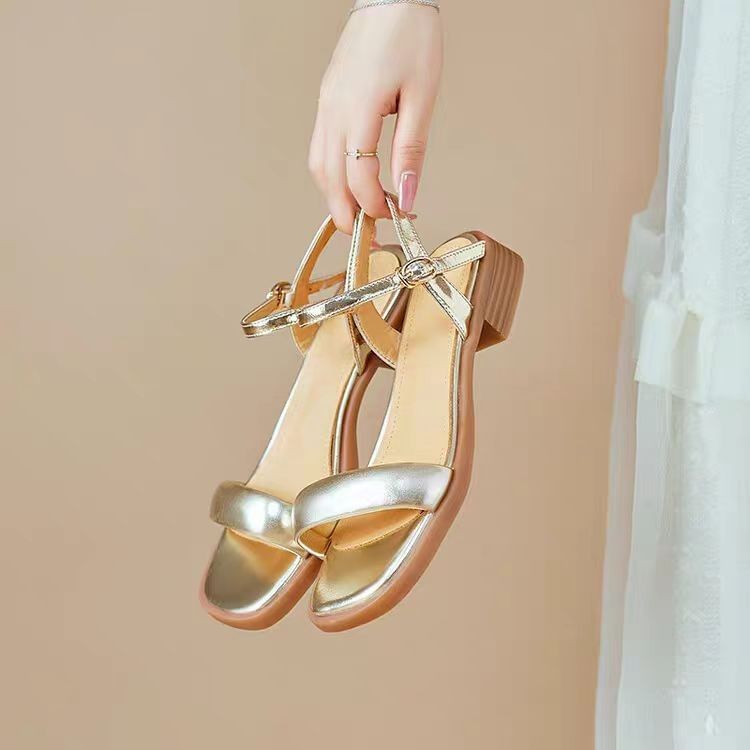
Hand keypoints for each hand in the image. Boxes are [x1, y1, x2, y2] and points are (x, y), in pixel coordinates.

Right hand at [309, 5, 441, 232]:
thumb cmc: (410, 36)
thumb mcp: (422, 96)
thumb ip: (411, 150)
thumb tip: (407, 196)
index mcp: (357, 109)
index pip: (357, 176)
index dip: (374, 205)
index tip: (396, 216)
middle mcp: (333, 110)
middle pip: (329, 179)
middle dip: (347, 213)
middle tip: (370, 235)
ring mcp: (325, 105)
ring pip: (319, 166)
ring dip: (336, 196)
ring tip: (362, 212)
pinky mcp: (326, 100)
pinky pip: (320, 148)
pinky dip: (333, 173)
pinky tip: (352, 180)